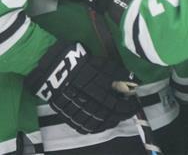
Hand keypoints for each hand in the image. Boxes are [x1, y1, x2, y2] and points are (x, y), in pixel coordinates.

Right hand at [25, 42, 139, 133]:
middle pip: (112, 114)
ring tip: (117, 116)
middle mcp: (90, 102)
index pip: (119, 104)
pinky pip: (87, 126)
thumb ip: (117, 73)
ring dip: (112, 120)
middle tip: (129, 109)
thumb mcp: (100, 63)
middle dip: (123, 113)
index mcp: (99, 89)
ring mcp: (79, 110)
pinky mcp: (70, 115)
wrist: (51, 67)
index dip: (129, 105)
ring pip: (101, 122)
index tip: (135, 102)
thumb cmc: (78, 61)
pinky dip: (98, 126)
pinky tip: (102, 122)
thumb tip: (133, 81)